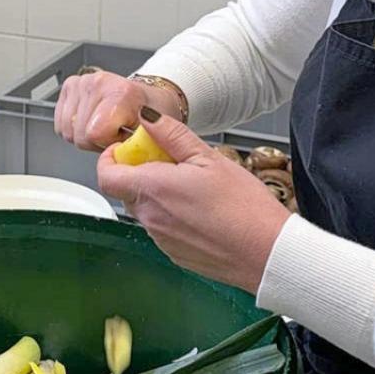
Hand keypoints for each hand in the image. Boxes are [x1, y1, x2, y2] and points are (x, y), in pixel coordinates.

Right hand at [55, 69, 170, 150]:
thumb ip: (135, 147)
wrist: (145, 96)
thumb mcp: (151, 134)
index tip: (122, 136)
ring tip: (104, 126)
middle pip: (79, 136)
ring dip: (85, 136)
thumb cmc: (148, 113)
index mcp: (120, 93)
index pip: (94, 133)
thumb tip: (119, 157)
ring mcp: (81, 83)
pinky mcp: (69, 86)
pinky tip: (91, 121)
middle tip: (114, 132)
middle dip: (97, 142)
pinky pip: (60, 124)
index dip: (108, 143)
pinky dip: (74, 128)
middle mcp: (97, 83)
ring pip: (68, 132)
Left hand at [96, 113, 291, 293]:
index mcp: (152, 189)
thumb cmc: (244, 208)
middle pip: (126, 191)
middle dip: (140, 173)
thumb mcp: (209, 158)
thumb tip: (146, 118)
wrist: (268, 254)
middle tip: (171, 162)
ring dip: (158, 195)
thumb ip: (171, 135)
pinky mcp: (174, 255)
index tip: (132, 148)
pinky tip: (202, 211)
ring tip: (194, 187)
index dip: (112, 158)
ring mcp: (161, 240)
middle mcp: (150, 218)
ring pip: (145, 210)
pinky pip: (162, 229)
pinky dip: (172, 216)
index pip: (106, 174)